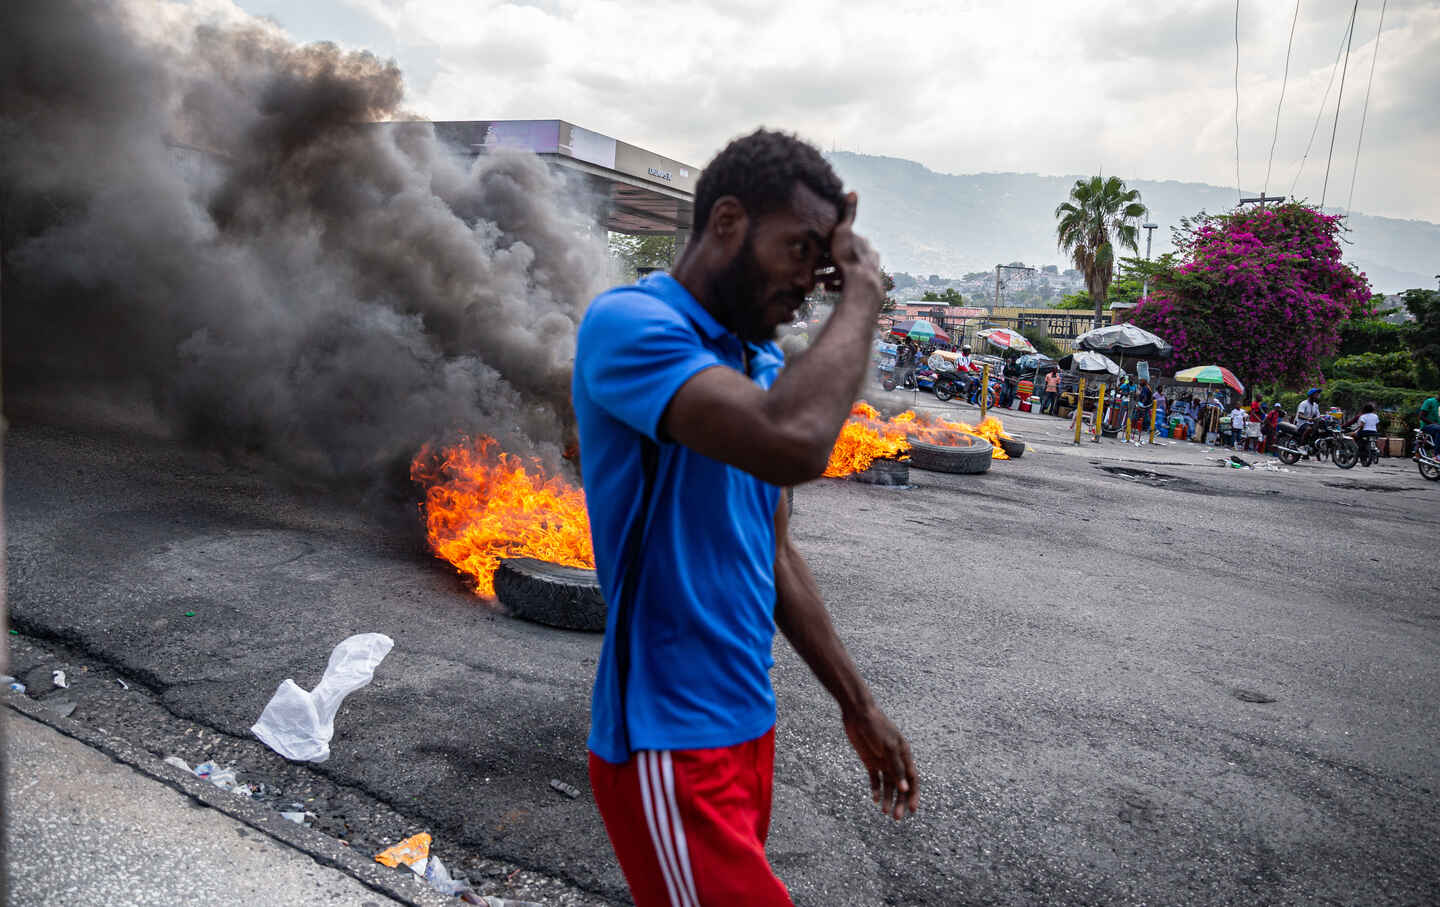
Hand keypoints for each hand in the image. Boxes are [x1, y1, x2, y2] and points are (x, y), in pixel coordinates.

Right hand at [820, 193, 881, 308]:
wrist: (859, 285)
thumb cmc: (849, 257)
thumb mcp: (845, 230)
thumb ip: (848, 213)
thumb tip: (853, 192)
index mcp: (865, 246)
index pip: (848, 242)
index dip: (834, 245)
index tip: (821, 250)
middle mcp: (868, 259)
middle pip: (846, 258)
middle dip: (831, 261)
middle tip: (814, 266)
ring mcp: (865, 274)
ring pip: (845, 272)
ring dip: (831, 275)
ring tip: (818, 280)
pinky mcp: (861, 289)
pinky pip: (846, 286)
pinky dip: (836, 286)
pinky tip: (827, 288)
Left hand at [843, 704, 917, 819]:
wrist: (858, 714)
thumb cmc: (877, 727)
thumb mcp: (888, 747)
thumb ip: (896, 767)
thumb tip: (905, 789)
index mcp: (904, 756)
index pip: (913, 780)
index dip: (914, 795)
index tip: (913, 810)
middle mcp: (895, 761)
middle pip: (901, 786)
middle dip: (900, 802)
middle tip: (897, 817)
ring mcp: (882, 762)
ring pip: (888, 786)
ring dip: (887, 799)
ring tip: (884, 811)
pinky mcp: (870, 762)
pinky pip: (875, 779)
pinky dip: (875, 790)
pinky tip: (874, 800)